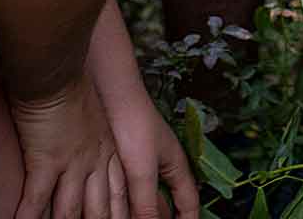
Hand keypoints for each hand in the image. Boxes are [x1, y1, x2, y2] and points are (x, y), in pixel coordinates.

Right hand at [9, 80, 127, 218]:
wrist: (58, 68)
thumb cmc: (69, 84)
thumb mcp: (92, 112)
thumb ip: (90, 132)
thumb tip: (81, 144)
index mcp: (108, 150)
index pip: (122, 193)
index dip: (127, 214)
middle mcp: (94, 161)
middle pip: (102, 209)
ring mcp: (71, 163)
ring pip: (72, 212)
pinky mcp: (46, 160)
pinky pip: (36, 199)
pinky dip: (28, 218)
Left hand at [93, 81, 198, 218]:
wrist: (112, 96)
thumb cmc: (134, 126)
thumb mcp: (142, 171)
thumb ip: (146, 203)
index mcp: (176, 166)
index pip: (189, 202)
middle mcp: (163, 165)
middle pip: (169, 203)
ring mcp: (145, 161)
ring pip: (148, 197)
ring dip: (143, 212)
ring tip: (131, 218)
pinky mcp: (126, 157)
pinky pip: (131, 187)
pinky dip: (125, 202)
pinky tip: (113, 209)